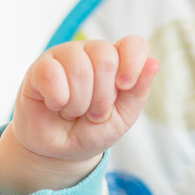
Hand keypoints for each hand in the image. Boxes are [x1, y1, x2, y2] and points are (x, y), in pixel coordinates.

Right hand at [0, 37, 158, 194]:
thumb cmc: (93, 130)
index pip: (134, 45)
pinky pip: (51, 74)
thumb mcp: (123, 117)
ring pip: (79, 68)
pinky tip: (55, 105)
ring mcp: (65, 55)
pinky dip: (58, 99)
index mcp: (119, 61)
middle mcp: (92, 52)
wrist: (59, 150)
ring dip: (79, 103)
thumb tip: (154, 63)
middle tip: (93, 113)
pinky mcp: (39, 67)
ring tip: (73, 112)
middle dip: (102, 98)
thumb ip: (139, 91)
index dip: (133, 64)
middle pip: (106, 59)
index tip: (124, 87)